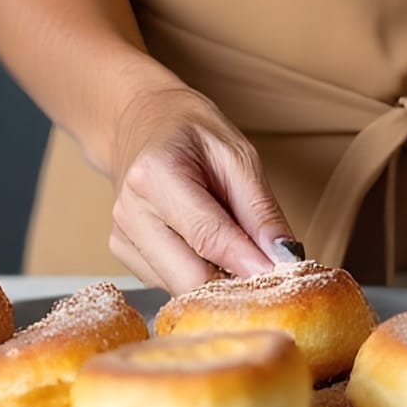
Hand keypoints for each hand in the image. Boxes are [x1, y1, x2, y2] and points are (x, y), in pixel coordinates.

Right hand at [107, 78, 303, 294]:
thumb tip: (285, 258)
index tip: (285, 277)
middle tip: (269, 271)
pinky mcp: (122, 252)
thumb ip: (260, 210)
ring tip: (232, 242)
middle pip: (189, 278)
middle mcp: (130, 210)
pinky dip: (195, 272)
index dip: (250, 264)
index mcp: (155, 174)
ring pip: (180, 287)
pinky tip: (203, 243)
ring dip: (216, 278)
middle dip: (233, 281)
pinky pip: (168, 282)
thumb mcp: (237, 155)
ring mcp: (120, 235)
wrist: (142, 119)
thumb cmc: (191, 131)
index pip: (208, 237)